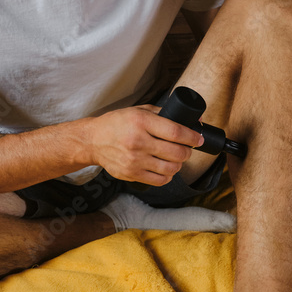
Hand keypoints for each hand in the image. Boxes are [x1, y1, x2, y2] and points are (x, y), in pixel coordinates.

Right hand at [88, 103, 203, 185]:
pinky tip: (164, 168)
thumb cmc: (118, 123)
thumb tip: (194, 119)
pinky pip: (159, 180)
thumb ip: (165, 114)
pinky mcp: (131, 174)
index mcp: (140, 122)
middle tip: (186, 149)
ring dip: (178, 164)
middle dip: (187, 151)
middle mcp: (137, 142)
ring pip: (170, 169)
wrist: (93, 140)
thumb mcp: (139, 111)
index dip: (192, 137)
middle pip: (176, 153)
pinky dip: (167, 175)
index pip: (175, 132)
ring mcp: (134, 160)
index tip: (198, 139)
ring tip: (175, 158)